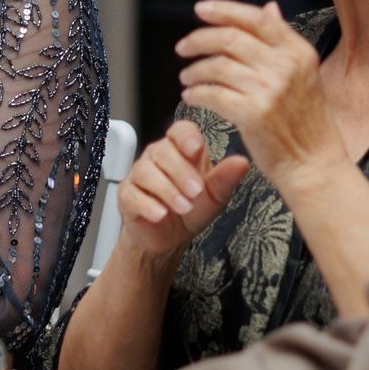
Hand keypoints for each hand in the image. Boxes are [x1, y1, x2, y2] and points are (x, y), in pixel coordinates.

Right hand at [116, 120, 251, 262]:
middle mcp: (157, 157)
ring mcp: (139, 175)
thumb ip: (225, 179)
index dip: (186, 137)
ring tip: (183, 207)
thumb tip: (242, 162)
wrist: (170, 238)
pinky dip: (147, 204)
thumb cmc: (192, 209)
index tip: (196, 149)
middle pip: (163, 151)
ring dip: (167, 190)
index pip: (180, 131)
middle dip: (181, 172)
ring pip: (146, 171)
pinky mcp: (127, 195)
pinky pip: (132, 194)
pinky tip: (161, 214)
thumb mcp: (215, 196)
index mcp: (181, 150)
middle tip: (196, 192)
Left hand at [176, 0, 343, 188]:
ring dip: (194, 70)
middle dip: (199, 39)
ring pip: (217, 65)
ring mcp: (269, 90)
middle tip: (183, 47)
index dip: (224, 9)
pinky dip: (196, 93)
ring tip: (187, 77)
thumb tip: (269, 7)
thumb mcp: (304, 73)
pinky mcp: (253, 114)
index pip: (256, 18)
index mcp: (298, 51)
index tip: (201, 9)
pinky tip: (192, 96)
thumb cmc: (307, 122)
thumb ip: (283, 40)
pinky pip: (212, 94)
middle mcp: (285, 66)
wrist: (313, 164)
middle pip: (229, 38)